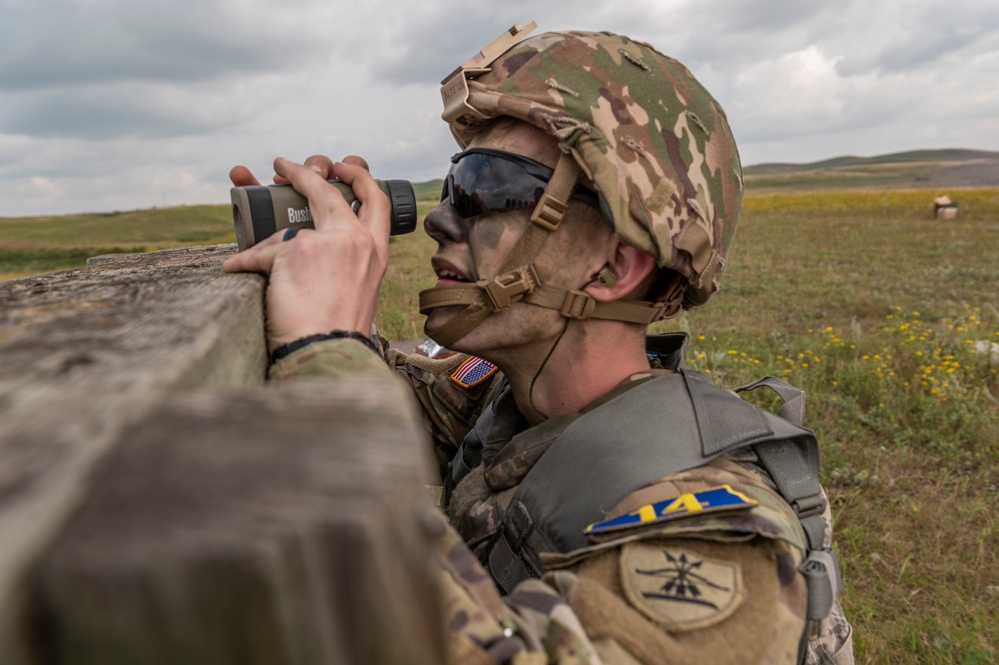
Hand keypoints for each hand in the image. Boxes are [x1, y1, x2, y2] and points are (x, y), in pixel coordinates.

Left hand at [222, 155, 389, 351]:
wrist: (328, 352)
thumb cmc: (337, 333)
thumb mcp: (356, 290)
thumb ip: (342, 264)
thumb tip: (300, 248)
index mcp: (377, 252)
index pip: (376, 201)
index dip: (359, 179)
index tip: (343, 168)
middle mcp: (358, 240)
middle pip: (332, 190)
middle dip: (309, 170)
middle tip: (286, 165)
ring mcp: (329, 242)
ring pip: (289, 218)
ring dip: (262, 203)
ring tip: (244, 194)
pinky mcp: (297, 250)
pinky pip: (263, 250)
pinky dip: (247, 260)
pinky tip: (236, 267)